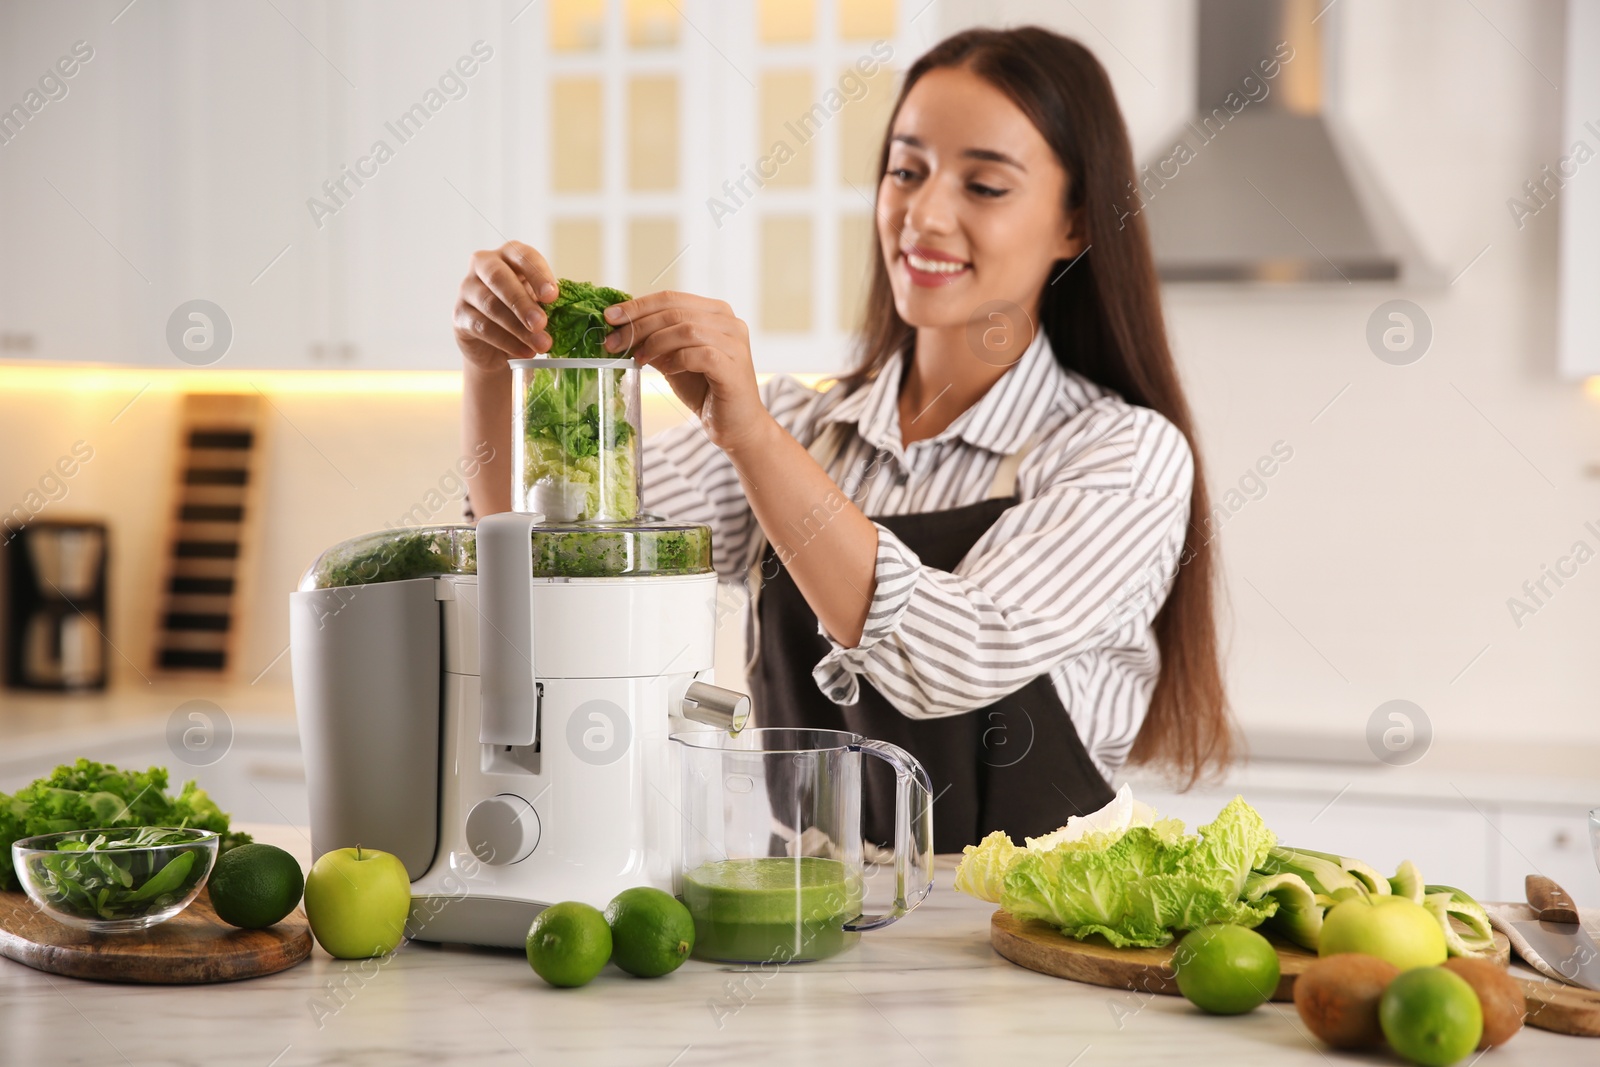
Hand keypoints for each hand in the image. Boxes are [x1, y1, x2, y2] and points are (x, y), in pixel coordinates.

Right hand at [453, 241, 558, 372]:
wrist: (496, 343)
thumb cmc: (523, 313)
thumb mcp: (538, 302)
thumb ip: (546, 302)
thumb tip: (567, 311)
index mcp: (508, 254)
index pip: (522, 255)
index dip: (538, 274)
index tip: (552, 296)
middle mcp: (483, 265)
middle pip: (499, 277)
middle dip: (523, 302)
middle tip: (542, 323)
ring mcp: (467, 289)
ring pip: (490, 305)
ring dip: (518, 327)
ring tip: (541, 344)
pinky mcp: (459, 315)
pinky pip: (481, 326)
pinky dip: (506, 341)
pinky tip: (525, 352)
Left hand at [603, 292, 773, 453]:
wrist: (735, 425)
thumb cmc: (705, 390)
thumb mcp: (673, 359)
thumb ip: (654, 341)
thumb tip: (619, 327)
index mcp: (715, 312)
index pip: (671, 298)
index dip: (637, 306)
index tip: (610, 317)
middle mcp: (729, 322)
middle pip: (675, 311)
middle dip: (638, 326)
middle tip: (613, 342)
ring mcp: (735, 343)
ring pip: (686, 329)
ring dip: (654, 343)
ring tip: (637, 358)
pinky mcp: (734, 367)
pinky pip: (699, 354)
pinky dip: (676, 360)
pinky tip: (665, 370)